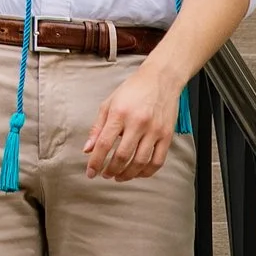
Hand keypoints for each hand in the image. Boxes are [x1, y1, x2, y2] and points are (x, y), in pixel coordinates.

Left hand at [84, 60, 182, 181]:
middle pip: (122, 156)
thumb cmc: (133, 90)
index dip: (95, 162)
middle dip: (111, 170)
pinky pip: (157, 161)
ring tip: (119, 176)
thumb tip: (88, 149)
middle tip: (105, 175)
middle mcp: (137, 122)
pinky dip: (146, 172)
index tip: (90, 173)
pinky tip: (137, 173)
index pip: (104, 143)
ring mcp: (154, 130)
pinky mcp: (167, 135)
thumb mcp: (109, 103)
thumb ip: (97, 128)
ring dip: (127, 174)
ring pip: (140, 162)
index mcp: (119, 113)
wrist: (161, 78)